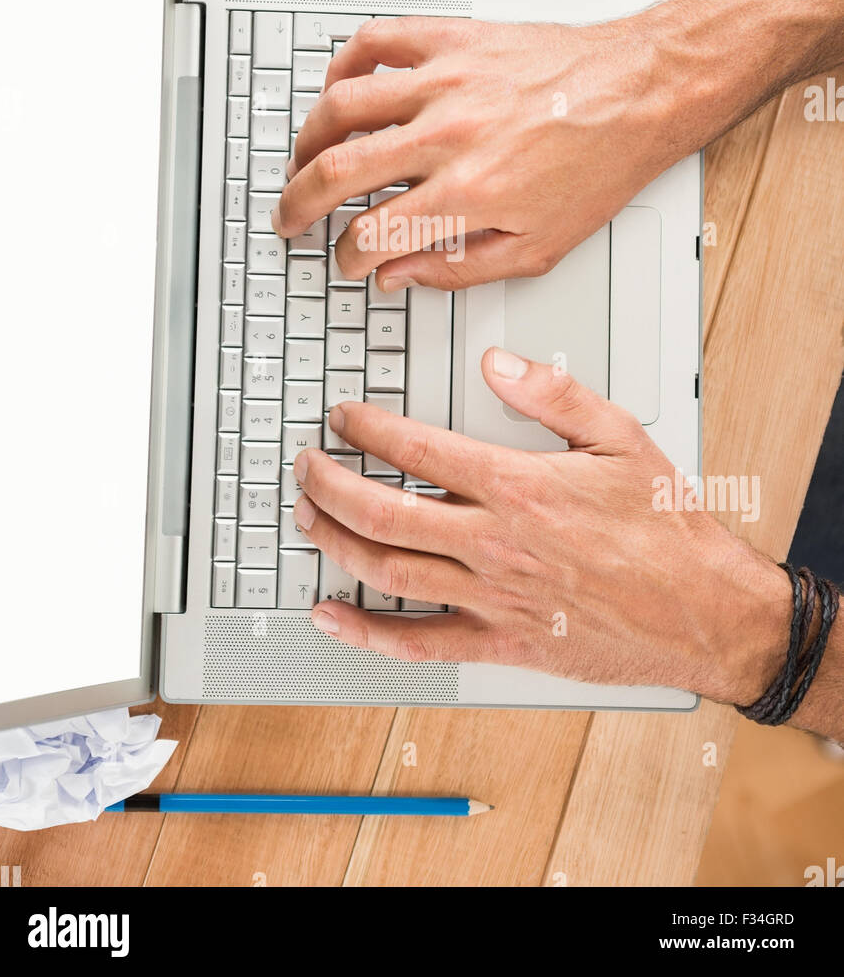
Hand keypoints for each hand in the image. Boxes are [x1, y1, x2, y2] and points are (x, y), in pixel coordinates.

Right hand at [273, 14, 680, 290]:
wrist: (641, 92)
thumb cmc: (599, 164)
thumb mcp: (539, 247)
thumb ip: (458, 269)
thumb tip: (399, 277)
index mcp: (471, 191)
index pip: (372, 234)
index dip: (347, 257)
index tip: (348, 260)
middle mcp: (450, 134)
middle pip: (337, 171)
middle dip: (299, 204)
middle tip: (290, 217)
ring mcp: (446, 81)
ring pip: (340, 106)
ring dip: (306, 140)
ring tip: (302, 161)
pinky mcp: (453, 40)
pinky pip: (374, 42)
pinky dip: (343, 65)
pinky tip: (340, 92)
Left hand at [293, 351, 791, 702]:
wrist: (703, 612)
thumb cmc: (667, 528)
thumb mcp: (622, 437)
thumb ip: (554, 395)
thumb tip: (498, 364)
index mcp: (519, 487)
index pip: (417, 450)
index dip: (367, 429)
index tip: (344, 417)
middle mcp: (494, 544)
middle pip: (382, 512)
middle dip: (328, 484)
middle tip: (305, 464)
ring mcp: (492, 597)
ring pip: (387, 571)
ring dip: (333, 542)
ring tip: (306, 517)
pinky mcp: (501, 642)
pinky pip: (417, 643)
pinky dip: (365, 632)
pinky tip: (329, 616)